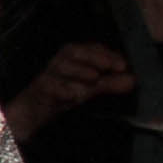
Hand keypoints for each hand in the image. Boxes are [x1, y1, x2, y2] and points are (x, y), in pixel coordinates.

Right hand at [5, 41, 132, 140]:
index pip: (88, 48)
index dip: (105, 53)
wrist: (30, 113)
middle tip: (111, 67)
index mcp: (70, 59)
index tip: (122, 64)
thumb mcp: (89, 88)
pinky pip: (47, 86)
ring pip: (59, 67)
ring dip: (78, 71)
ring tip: (95, 79)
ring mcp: (45, 76)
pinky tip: (72, 95)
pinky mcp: (36, 91)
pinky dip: (60, 89)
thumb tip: (132, 80)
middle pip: (71, 51)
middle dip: (93, 57)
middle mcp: (56, 64)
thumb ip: (109, 83)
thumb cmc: (61, 95)